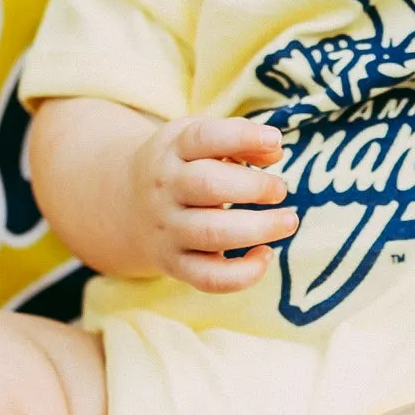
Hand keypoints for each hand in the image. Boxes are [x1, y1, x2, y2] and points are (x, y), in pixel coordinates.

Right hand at [134, 115, 297, 289]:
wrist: (125, 205)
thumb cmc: (181, 166)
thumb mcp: (198, 141)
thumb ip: (239, 139)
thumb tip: (274, 152)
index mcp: (172, 150)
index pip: (203, 138)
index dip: (242, 136)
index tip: (274, 140)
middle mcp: (166, 189)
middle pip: (208, 186)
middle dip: (254, 187)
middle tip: (280, 189)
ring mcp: (169, 230)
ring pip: (213, 234)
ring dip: (259, 229)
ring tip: (289, 221)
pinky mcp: (176, 264)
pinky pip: (210, 278)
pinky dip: (244, 274)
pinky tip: (265, 255)